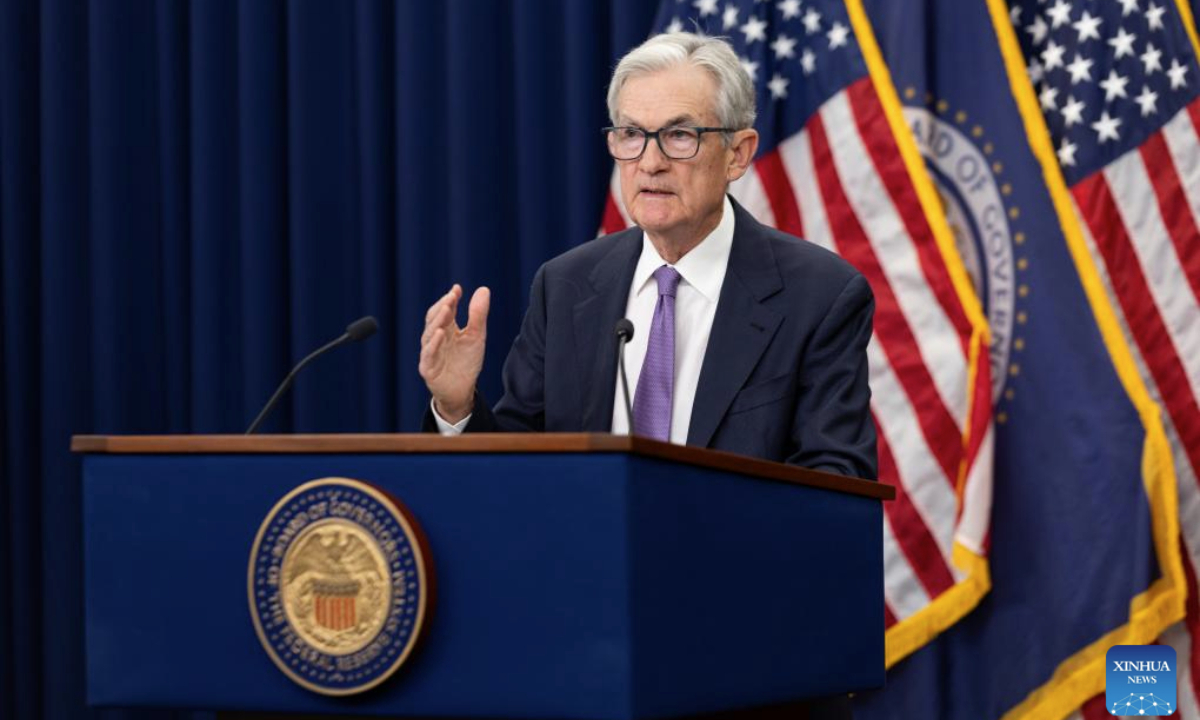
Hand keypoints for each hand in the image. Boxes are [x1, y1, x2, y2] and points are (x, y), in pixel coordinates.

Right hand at [419, 284, 489, 422]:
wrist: (463, 390)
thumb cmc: (467, 362)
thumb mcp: (476, 336)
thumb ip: (478, 315)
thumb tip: (483, 289)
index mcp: (446, 328)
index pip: (445, 310)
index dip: (450, 299)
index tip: (457, 289)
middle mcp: (435, 338)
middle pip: (434, 318)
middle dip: (443, 307)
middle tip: (451, 296)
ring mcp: (430, 352)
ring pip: (429, 333)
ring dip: (437, 320)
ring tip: (445, 308)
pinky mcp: (428, 367)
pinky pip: (428, 353)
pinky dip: (433, 343)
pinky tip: (440, 333)